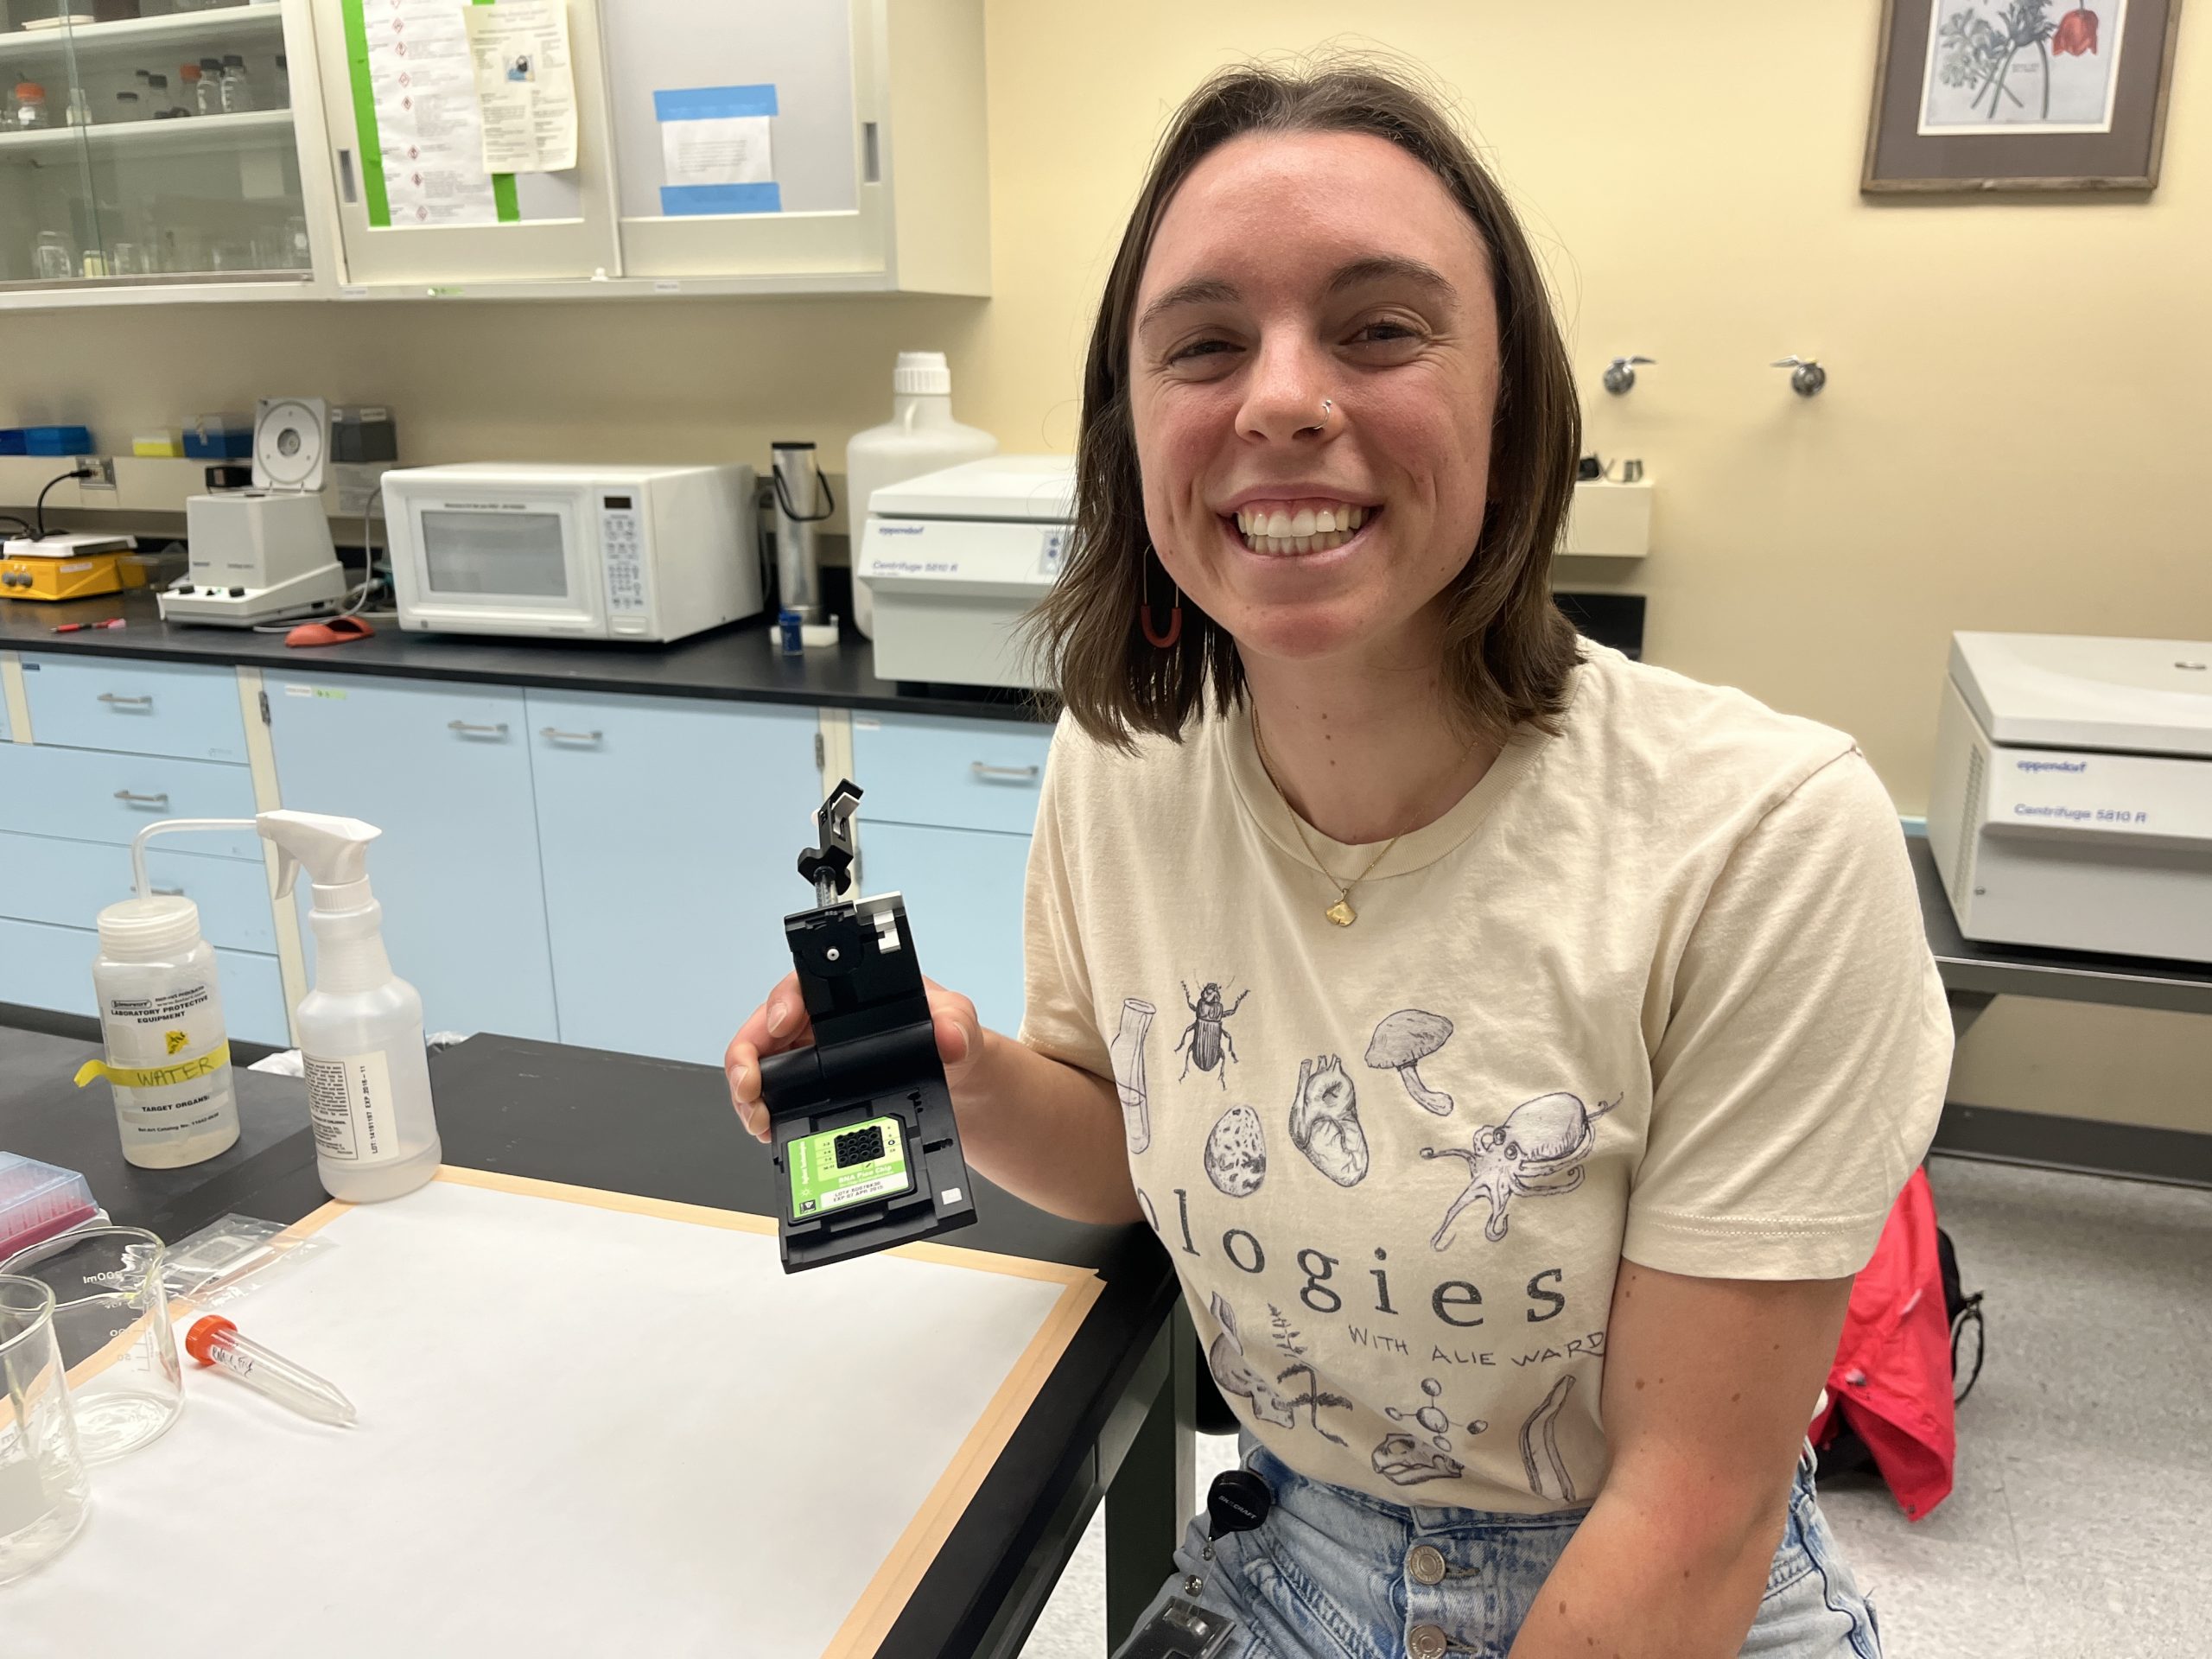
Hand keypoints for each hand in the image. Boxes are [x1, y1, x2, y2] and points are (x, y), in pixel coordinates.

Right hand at [724, 972, 986, 1144]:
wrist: (952, 1077)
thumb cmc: (944, 1033)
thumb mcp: (957, 1020)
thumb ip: (955, 1022)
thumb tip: (948, 1036)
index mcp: (844, 994)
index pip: (799, 986)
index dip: (781, 1004)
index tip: (781, 1024)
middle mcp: (818, 1021)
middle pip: (763, 1030)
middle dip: (746, 1058)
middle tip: (750, 1087)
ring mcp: (809, 1057)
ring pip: (759, 1067)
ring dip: (748, 1093)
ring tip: (757, 1118)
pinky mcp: (810, 1090)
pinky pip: (774, 1099)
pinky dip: (764, 1115)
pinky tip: (770, 1131)